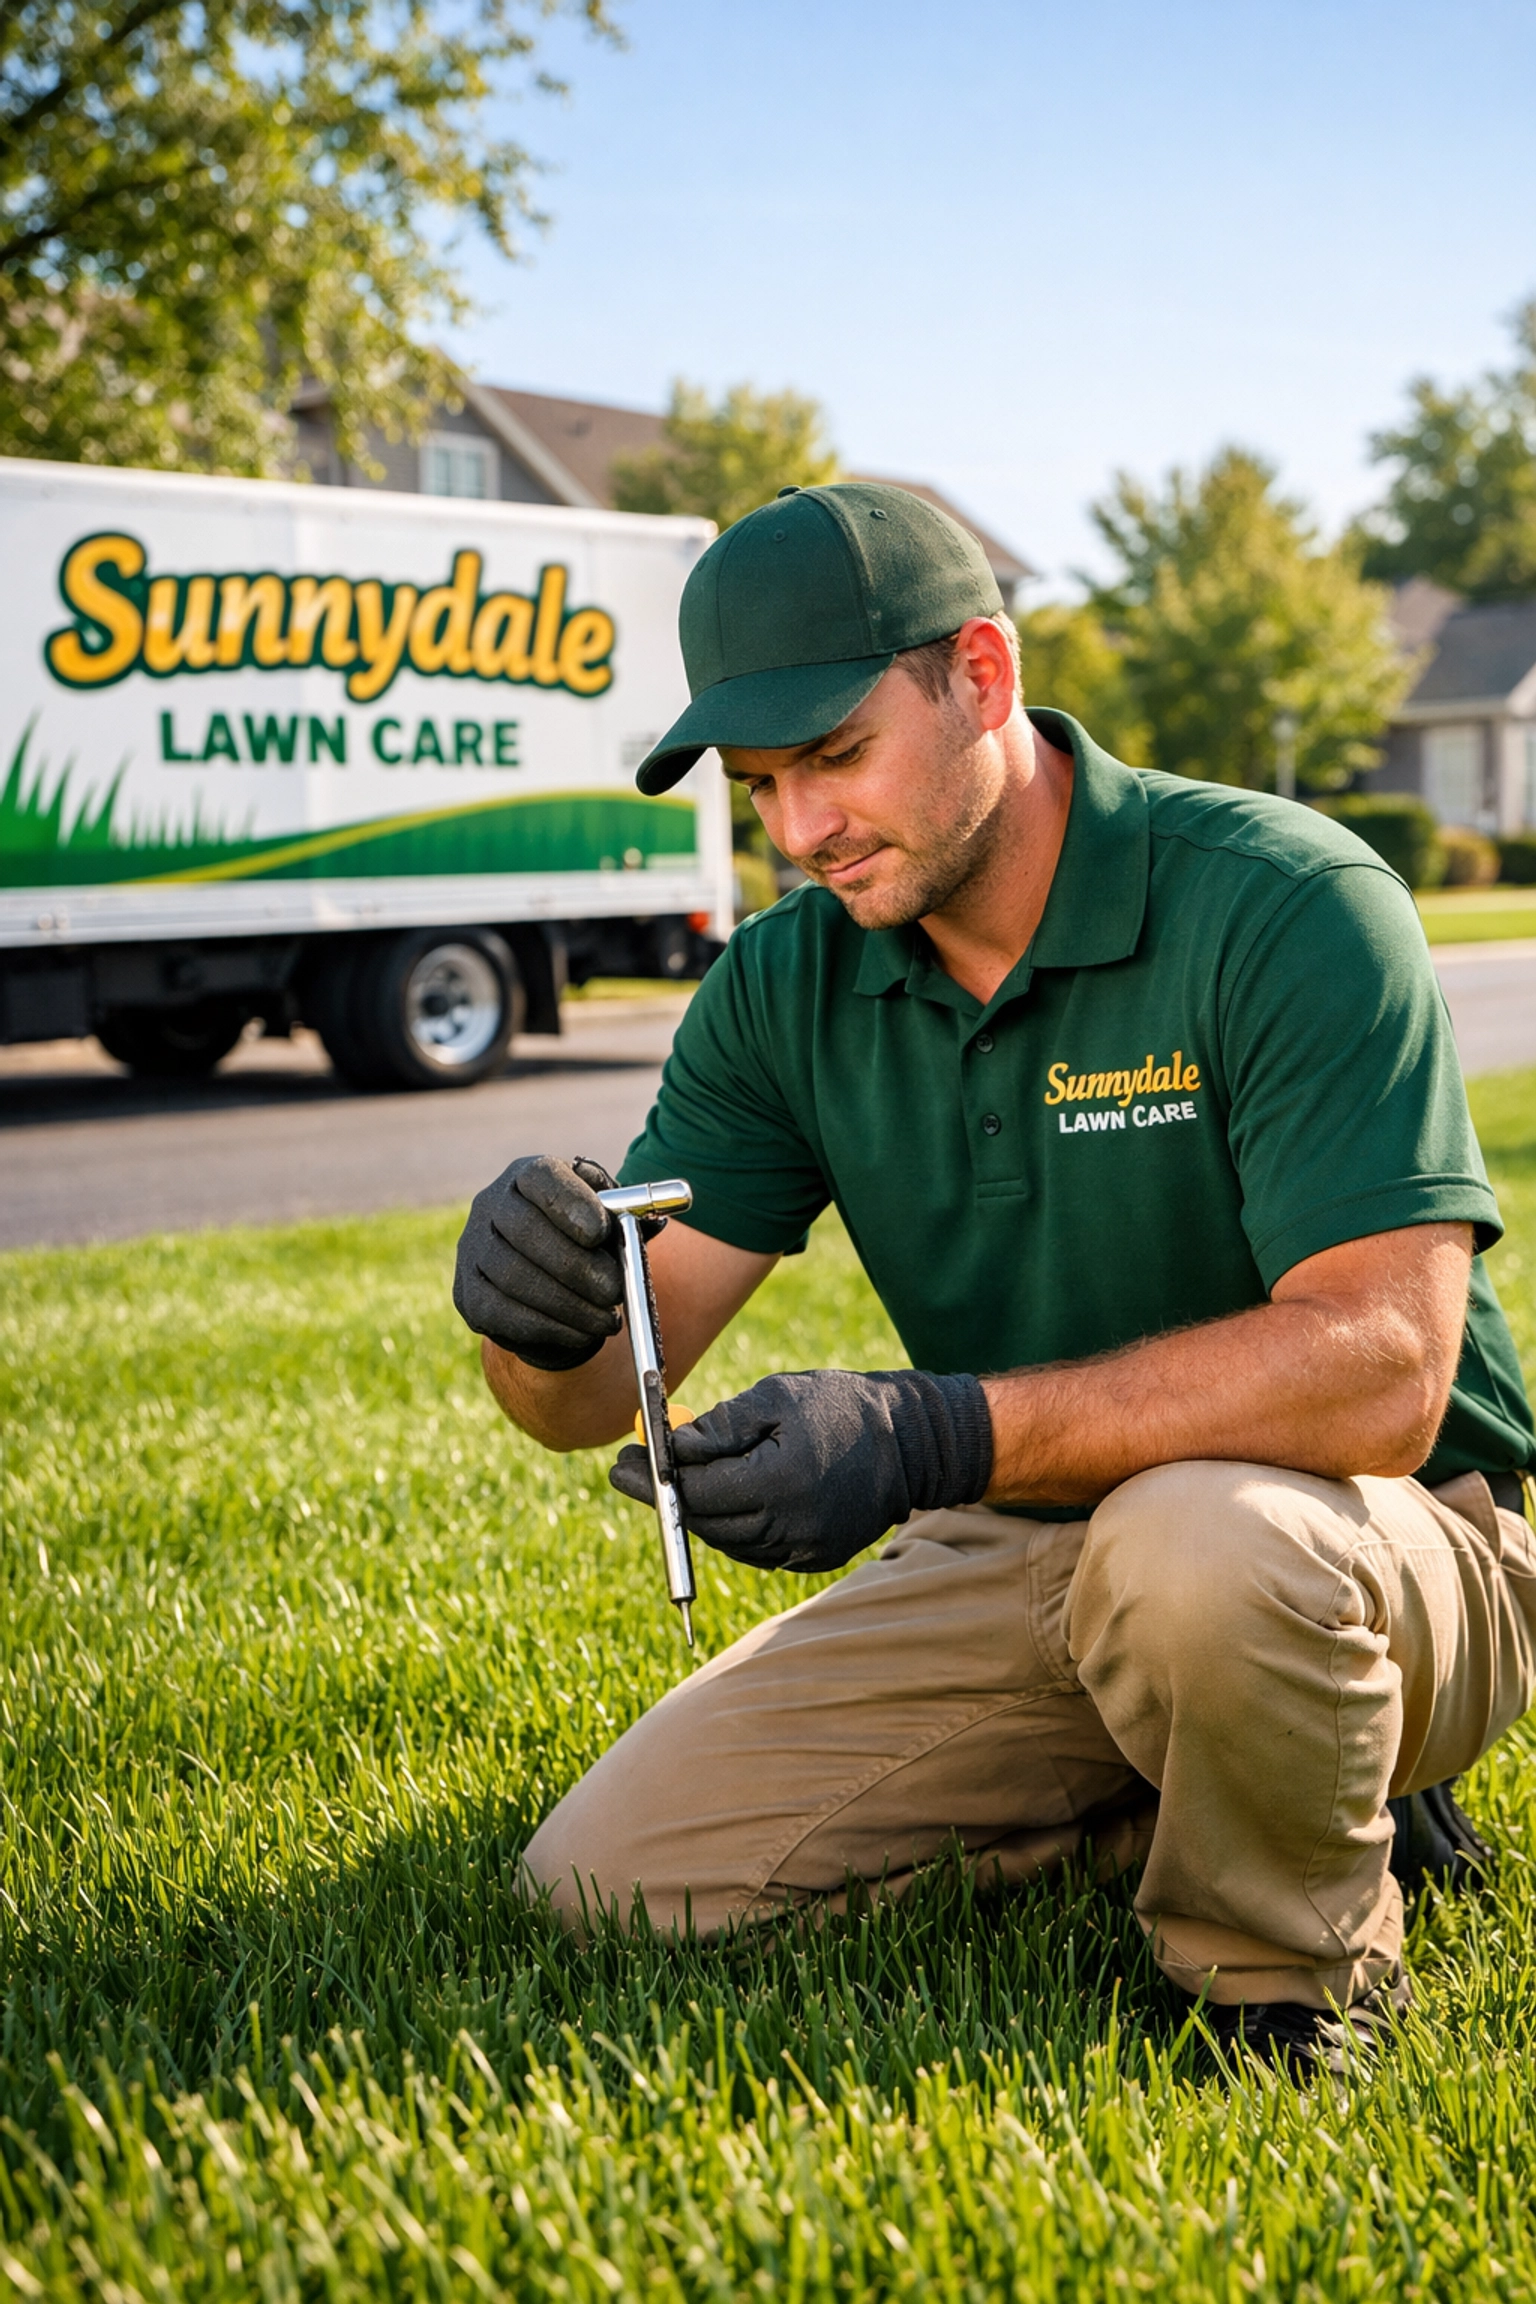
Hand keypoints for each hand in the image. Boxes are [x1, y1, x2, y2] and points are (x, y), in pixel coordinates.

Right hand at [454, 1154, 623, 1371]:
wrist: (548, 1283)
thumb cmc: (584, 1241)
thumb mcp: (608, 1219)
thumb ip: (629, 1216)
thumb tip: (655, 1222)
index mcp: (527, 1176)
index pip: (541, 1177)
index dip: (569, 1203)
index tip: (601, 1232)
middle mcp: (490, 1206)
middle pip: (524, 1230)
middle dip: (576, 1266)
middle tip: (615, 1290)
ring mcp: (472, 1251)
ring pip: (515, 1278)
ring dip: (569, 1304)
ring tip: (608, 1319)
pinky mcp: (468, 1295)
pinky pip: (504, 1314)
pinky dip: (549, 1327)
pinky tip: (582, 1333)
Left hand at [609, 1368, 992, 1571]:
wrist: (911, 1444)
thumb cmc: (841, 1407)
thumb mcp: (777, 1397)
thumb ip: (722, 1425)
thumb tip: (672, 1447)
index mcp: (780, 1482)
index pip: (696, 1492)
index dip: (654, 1480)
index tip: (622, 1463)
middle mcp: (790, 1527)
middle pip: (705, 1523)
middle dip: (665, 1498)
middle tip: (634, 1472)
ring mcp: (804, 1550)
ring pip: (726, 1540)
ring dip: (696, 1513)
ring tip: (677, 1479)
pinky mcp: (814, 1559)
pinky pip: (754, 1548)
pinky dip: (730, 1526)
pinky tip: (721, 1498)